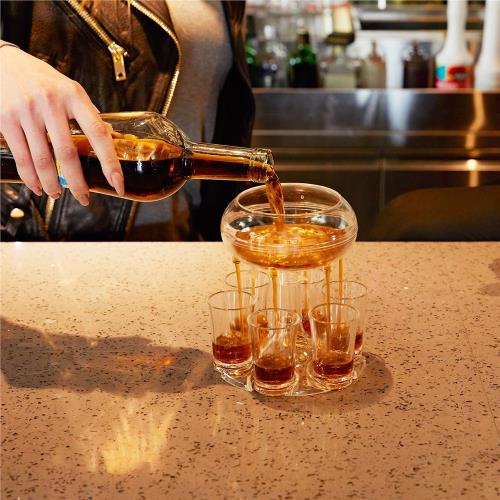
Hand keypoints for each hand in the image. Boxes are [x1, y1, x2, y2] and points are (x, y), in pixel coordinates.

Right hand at [0, 46, 123, 204]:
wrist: (3, 62)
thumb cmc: (42, 79)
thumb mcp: (70, 89)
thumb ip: (87, 113)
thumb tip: (111, 136)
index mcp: (74, 96)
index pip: (98, 134)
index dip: (110, 162)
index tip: (117, 183)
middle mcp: (50, 103)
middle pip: (68, 153)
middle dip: (77, 183)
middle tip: (84, 199)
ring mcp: (27, 111)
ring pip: (42, 160)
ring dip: (51, 184)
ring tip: (57, 194)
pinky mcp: (6, 119)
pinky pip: (21, 156)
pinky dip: (30, 177)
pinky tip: (37, 186)